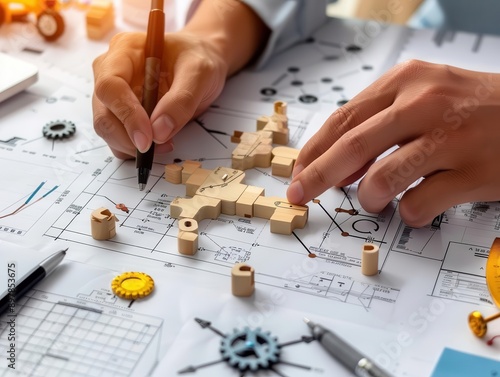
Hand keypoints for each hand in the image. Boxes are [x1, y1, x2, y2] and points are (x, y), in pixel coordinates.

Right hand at [92, 31, 227, 158]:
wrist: (202, 61)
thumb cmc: (197, 58)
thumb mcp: (198, 72)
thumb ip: (181, 100)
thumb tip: (159, 131)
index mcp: (124, 51)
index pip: (110, 86)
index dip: (126, 114)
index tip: (147, 137)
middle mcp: (111, 72)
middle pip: (103, 113)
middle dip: (127, 137)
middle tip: (155, 147)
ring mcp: (114, 95)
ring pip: (108, 130)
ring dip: (133, 146)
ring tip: (165, 143)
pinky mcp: (122, 114)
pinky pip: (119, 139)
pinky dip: (136, 149)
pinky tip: (160, 143)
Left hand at [287, 60, 499, 226]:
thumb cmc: (468, 107)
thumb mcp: (420, 97)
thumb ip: (377, 125)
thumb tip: (338, 168)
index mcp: (406, 82)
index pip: (342, 120)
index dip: (313, 152)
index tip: (296, 174)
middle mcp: (425, 105)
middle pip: (352, 146)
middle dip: (318, 177)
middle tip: (299, 197)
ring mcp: (451, 139)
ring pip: (382, 179)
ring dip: (368, 198)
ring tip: (375, 199)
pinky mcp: (474, 173)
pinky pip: (418, 205)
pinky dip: (408, 214)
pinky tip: (415, 206)